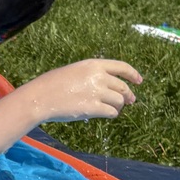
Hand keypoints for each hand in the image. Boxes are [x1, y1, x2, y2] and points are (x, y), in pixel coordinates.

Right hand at [16, 59, 141, 125]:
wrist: (40, 97)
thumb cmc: (53, 85)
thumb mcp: (74, 71)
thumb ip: (92, 76)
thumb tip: (109, 88)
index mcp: (94, 65)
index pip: (122, 67)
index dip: (133, 74)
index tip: (139, 81)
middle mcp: (99, 77)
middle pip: (123, 87)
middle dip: (128, 95)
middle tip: (130, 101)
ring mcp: (97, 93)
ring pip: (119, 101)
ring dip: (119, 106)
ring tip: (113, 109)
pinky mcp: (94, 108)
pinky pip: (112, 112)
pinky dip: (112, 114)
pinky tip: (107, 114)